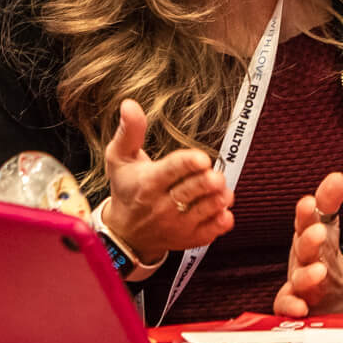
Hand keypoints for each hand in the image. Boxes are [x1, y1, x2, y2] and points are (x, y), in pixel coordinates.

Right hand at [102, 98, 232, 261]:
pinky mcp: (190, 238)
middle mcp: (162, 206)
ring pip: (207, 210)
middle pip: (193, 191)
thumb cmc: (126, 190)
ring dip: (220, 197)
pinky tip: (222, 207)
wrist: (126, 234)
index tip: (202, 158)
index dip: (189, 163)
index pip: (171, 171)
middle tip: (215, 174)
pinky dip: (223, 218)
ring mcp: (178, 225)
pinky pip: (213, 230)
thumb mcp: (119, 158)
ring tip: (221, 187)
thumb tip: (130, 104)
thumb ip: (129, 131)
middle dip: (209, 181)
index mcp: (147, 183)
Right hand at [275, 172, 342, 316]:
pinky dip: (292, 307)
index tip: (310, 203)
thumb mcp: (326, 226)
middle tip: (318, 232)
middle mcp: (300, 258)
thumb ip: (330, 202)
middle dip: (309, 240)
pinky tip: (300, 307)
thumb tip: (337, 177)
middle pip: (303, 248)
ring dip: (307, 276)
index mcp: (307, 236)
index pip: (307, 221)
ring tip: (318, 271)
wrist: (329, 294)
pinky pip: (289, 307)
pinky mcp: (297, 305)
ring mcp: (298, 282)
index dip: (307, 213)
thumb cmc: (320, 256)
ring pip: (299, 279)